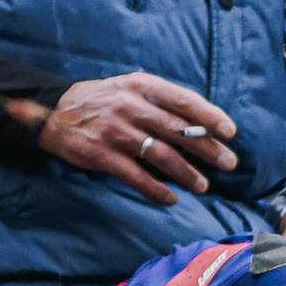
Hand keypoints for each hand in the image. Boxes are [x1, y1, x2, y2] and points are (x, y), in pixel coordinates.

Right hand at [37, 69, 238, 202]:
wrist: (55, 112)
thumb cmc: (105, 101)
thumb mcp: (132, 89)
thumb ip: (163, 103)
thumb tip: (203, 124)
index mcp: (142, 87)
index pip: (183, 100)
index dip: (209, 116)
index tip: (230, 131)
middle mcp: (130, 106)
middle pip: (177, 130)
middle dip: (207, 148)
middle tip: (229, 163)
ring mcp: (115, 131)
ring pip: (159, 154)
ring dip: (186, 173)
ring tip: (203, 186)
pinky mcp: (100, 154)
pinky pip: (134, 175)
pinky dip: (155, 189)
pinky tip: (170, 198)